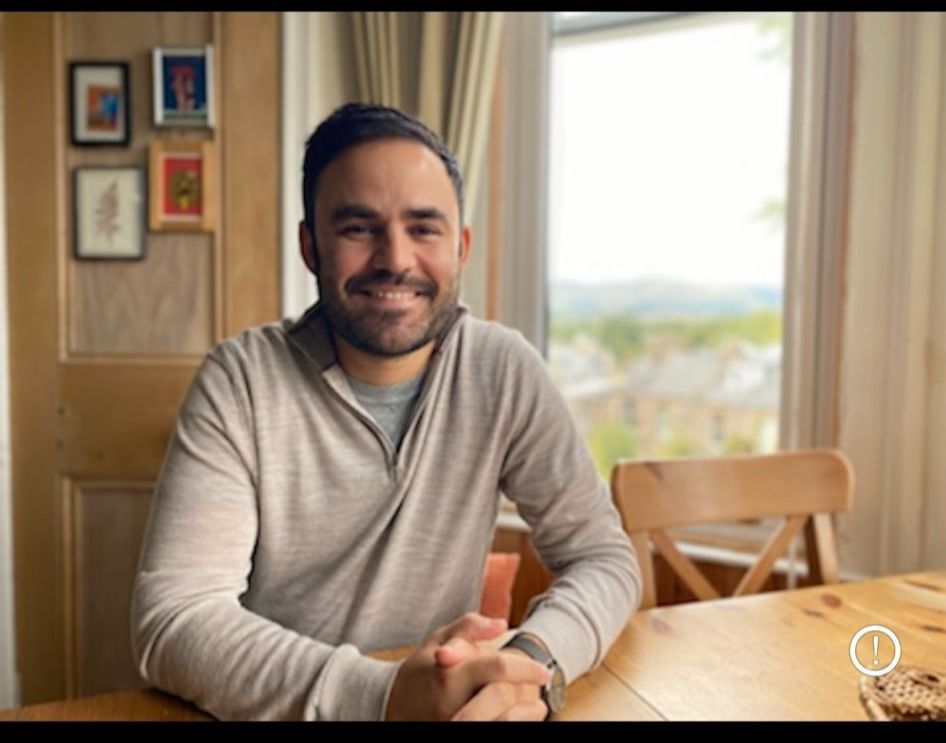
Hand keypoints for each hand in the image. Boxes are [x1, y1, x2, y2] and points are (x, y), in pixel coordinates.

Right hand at [384, 613, 550, 720]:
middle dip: (528, 692)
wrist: (388, 706)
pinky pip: (490, 729)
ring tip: (531, 704)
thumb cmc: (420, 670)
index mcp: (450, 673)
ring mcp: (453, 723)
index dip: (527, 668)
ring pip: (501, 720)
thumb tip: (501, 624)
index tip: (543, 671)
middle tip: (540, 688)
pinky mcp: (454, 732)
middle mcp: (452, 703)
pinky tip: (513, 715)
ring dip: (522, 712)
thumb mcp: (437, 639)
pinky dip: (508, 722)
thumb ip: (469, 626)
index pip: (498, 668)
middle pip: (503, 697)